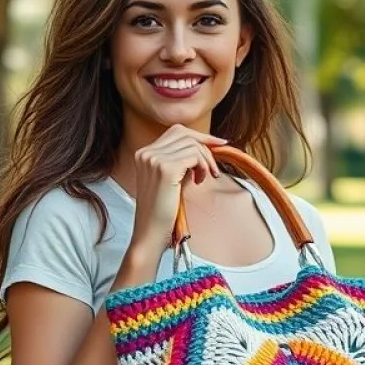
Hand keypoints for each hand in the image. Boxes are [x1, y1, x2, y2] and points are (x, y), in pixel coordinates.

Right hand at [129, 125, 224, 251]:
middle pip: (186, 134)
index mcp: (144, 153)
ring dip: (206, 161)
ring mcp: (154, 159)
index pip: (177, 131)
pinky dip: (203, 166)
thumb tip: (205, 147)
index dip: (200, 136)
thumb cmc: (162, 211)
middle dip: (206, 148)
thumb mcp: (170, 180)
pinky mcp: (165, 169)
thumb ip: (181, 161)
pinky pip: (194, 156)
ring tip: (205, 178)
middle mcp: (146, 152)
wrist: (150, 233)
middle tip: (214, 169)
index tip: (219, 144)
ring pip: (192, 145)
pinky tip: (200, 181)